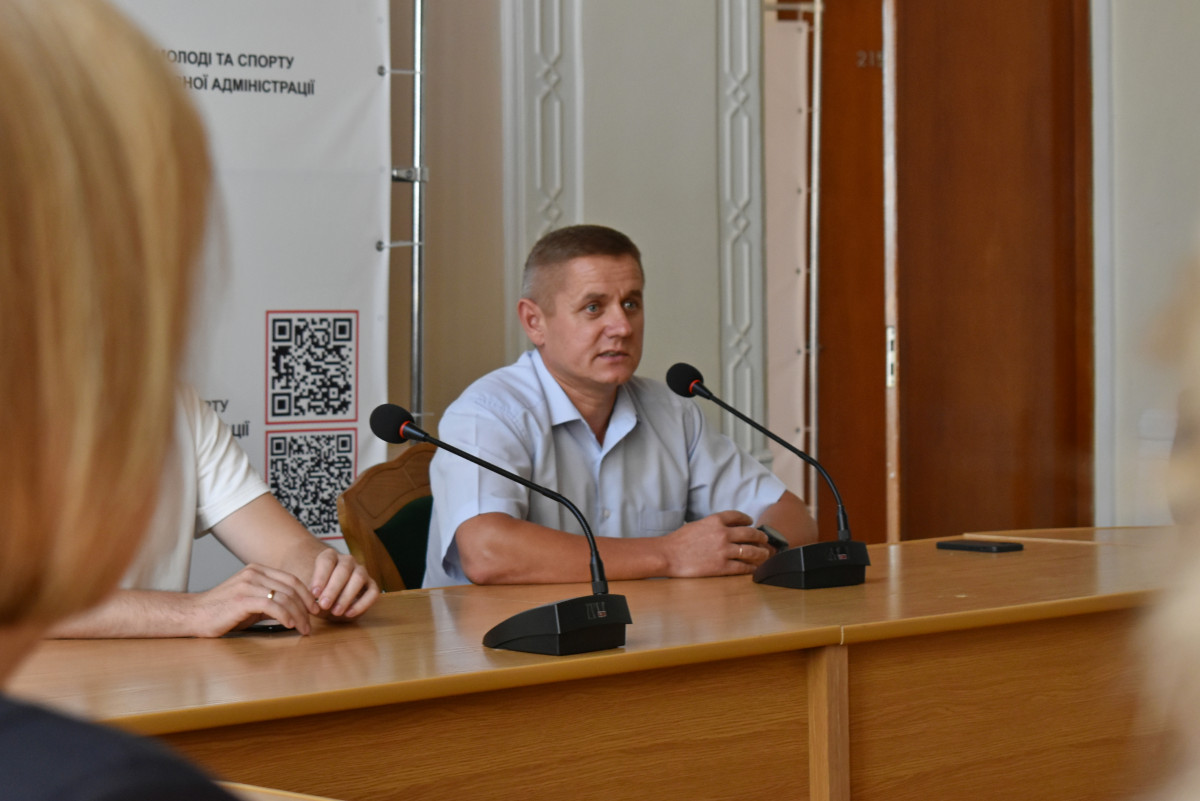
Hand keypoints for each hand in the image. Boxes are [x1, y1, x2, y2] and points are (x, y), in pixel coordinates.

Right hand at [190, 564, 319, 636]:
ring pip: (285, 597)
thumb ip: (272, 602)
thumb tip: (295, 612)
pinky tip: (290, 625)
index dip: (307, 595)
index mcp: (258, 570)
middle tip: (312, 623)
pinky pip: (272, 606)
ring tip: (304, 629)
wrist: (194, 615)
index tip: (314, 610)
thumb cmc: (223, 611)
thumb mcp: (252, 603)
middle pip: (291, 588)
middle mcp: (254, 573)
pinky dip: (285, 616)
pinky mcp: (242, 599)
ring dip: (299, 615)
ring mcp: (248, 584)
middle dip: (306, 607)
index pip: (291, 580)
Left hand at [309, 549, 379, 619]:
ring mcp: (361, 572)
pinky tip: (349, 614)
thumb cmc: (318, 593)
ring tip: (336, 612)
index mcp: (330, 556)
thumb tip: (312, 603)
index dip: (321, 577)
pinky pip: (372, 592)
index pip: (327, 560)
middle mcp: (348, 561)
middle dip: (333, 589)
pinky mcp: (372, 586)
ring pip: (359, 578)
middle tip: (324, 605)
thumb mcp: (310, 594)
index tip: (314, 594)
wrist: (330, 599)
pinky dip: (362, 604)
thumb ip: (310, 597)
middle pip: (343, 569)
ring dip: (347, 596)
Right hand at [660, 510, 772, 577]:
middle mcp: (722, 533)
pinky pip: (742, 567)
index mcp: (715, 520)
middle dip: (760, 537)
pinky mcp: (722, 566)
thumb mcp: (696, 525)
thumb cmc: (677, 541)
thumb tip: (722, 529)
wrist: (668, 555)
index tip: (751, 522)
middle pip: (749, 533)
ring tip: (764, 555)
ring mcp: (723, 550)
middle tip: (764, 540)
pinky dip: (751, 568)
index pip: (737, 516)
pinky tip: (754, 568)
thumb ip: (711, 526)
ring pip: (751, 551)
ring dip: (760, 553)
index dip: (747, 519)